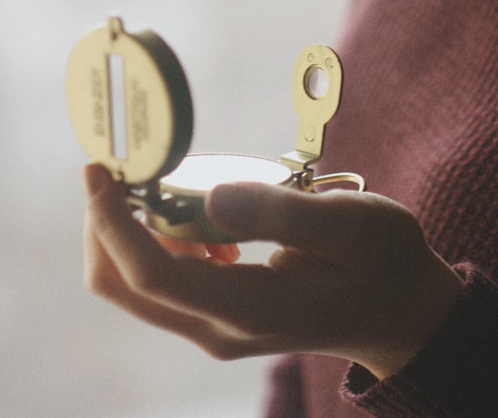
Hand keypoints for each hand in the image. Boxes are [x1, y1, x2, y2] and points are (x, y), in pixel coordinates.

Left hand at [83, 163, 462, 378]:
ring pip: (135, 285)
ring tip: (166, 183)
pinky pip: (161, 281)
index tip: (98, 170)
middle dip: (106, 224)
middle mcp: (219, 329)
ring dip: (131, 228)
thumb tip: (212, 196)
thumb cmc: (383, 262)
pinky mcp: (217, 318)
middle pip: (122, 285)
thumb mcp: (353, 225)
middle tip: (124, 168)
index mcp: (249, 308)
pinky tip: (203, 217)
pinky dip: (159, 239)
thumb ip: (283, 213)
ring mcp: (215, 329)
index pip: (150, 273)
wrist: (400, 312)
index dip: (112, 221)